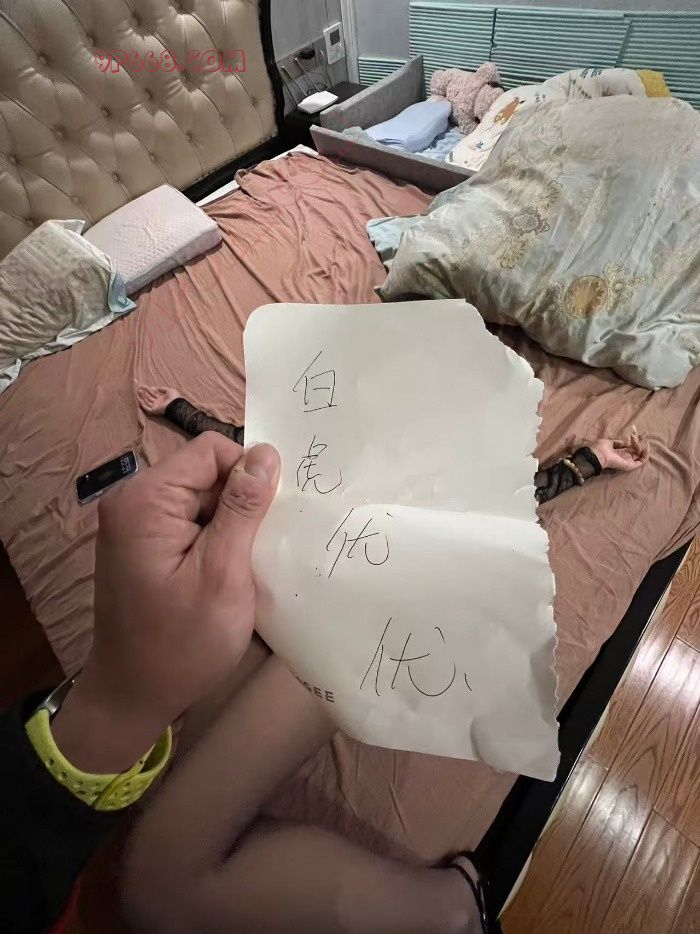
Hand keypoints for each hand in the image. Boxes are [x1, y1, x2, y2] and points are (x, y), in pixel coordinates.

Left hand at [52, 433, 279, 771]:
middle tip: (259, 550)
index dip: (249, 475)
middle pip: (206, 473)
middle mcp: (133, 501)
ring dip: (230, 526)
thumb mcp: (223, 574)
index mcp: (146, 500)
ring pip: (202, 498)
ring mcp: (134, 524)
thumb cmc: (181, 644)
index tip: (269, 520)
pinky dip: (214, 541)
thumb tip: (266, 453)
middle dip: (240, 504)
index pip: (212, 450)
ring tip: (244, 568)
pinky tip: (226, 574)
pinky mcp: (142, 545)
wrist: (132, 698)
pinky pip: (189, 522)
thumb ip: (243, 509)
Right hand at [136, 383, 179, 415]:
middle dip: (144, 392)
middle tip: (139, 388)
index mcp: (162, 397)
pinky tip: (139, 400)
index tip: (143, 385)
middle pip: (149, 397)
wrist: (175, 405)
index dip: (148, 389)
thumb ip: (162, 388)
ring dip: (143, 397)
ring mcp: (156, 406)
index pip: (153, 393)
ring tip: (139, 391)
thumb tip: (156, 387)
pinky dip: (142, 404)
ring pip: (147, 401)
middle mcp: (158, 402)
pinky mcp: (154, 410)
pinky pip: (146, 408)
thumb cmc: (174, 397)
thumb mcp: (169, 390)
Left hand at [590, 429, 647, 471]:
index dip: (635, 441)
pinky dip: (646, 453)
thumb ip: (619, 443)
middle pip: (638, 451)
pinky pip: (643, 461)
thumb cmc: (600, 448)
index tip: (635, 433)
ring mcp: (629, 462)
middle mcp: (625, 457)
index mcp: (620, 453)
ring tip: (642, 440)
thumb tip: (626, 442)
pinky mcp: (631, 465)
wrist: (598, 455)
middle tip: (639, 435)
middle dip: (640, 442)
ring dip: (644, 447)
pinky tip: (644, 446)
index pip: (631, 448)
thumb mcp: (610, 443)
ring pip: (642, 455)